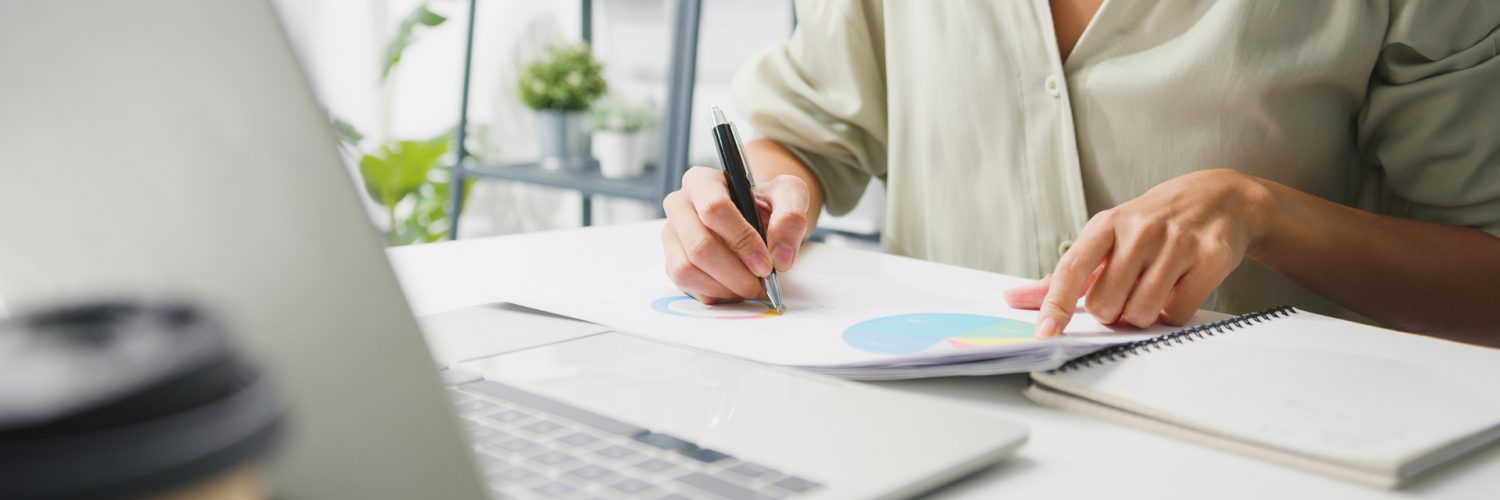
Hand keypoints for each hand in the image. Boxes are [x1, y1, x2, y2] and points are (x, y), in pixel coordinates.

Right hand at [662, 166, 810, 303]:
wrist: (755, 219)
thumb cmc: (766, 204)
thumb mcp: (789, 195)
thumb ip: (791, 216)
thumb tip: (780, 256)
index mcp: (702, 181)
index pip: (714, 209)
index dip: (742, 240)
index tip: (766, 264)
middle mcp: (679, 206)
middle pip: (700, 246)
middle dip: (735, 273)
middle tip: (762, 284)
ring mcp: (672, 237)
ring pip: (688, 270)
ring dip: (725, 287)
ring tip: (751, 286)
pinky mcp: (672, 262)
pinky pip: (688, 286)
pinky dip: (717, 294)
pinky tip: (737, 288)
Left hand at [1008, 169, 1275, 336]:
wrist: (1218, 198)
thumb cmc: (1151, 224)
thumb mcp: (1106, 237)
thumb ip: (1065, 274)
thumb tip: (1014, 298)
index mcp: (1107, 224)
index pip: (1072, 269)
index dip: (1056, 305)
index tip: (1045, 332)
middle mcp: (1140, 230)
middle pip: (1108, 304)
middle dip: (1113, 312)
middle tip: (1125, 294)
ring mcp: (1177, 242)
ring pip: (1143, 313)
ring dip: (1143, 316)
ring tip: (1151, 291)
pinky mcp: (1211, 257)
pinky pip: (1178, 313)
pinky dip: (1173, 313)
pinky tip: (1178, 289)